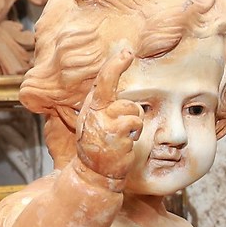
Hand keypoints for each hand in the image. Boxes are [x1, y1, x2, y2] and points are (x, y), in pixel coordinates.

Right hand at [73, 47, 144, 186]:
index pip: (102, 80)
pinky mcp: (116, 133)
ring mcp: (105, 122)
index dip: (115, 64)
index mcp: (91, 107)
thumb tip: (111, 86)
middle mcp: (95, 111)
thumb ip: (104, 105)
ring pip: (131, 108)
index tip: (127, 51)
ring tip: (123, 136)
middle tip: (128, 88)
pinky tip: (125, 143)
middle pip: (115, 88)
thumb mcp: (96, 122)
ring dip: (133, 122)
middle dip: (124, 92)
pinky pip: (135, 122)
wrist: (94, 174)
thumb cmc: (99, 147)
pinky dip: (135, 132)